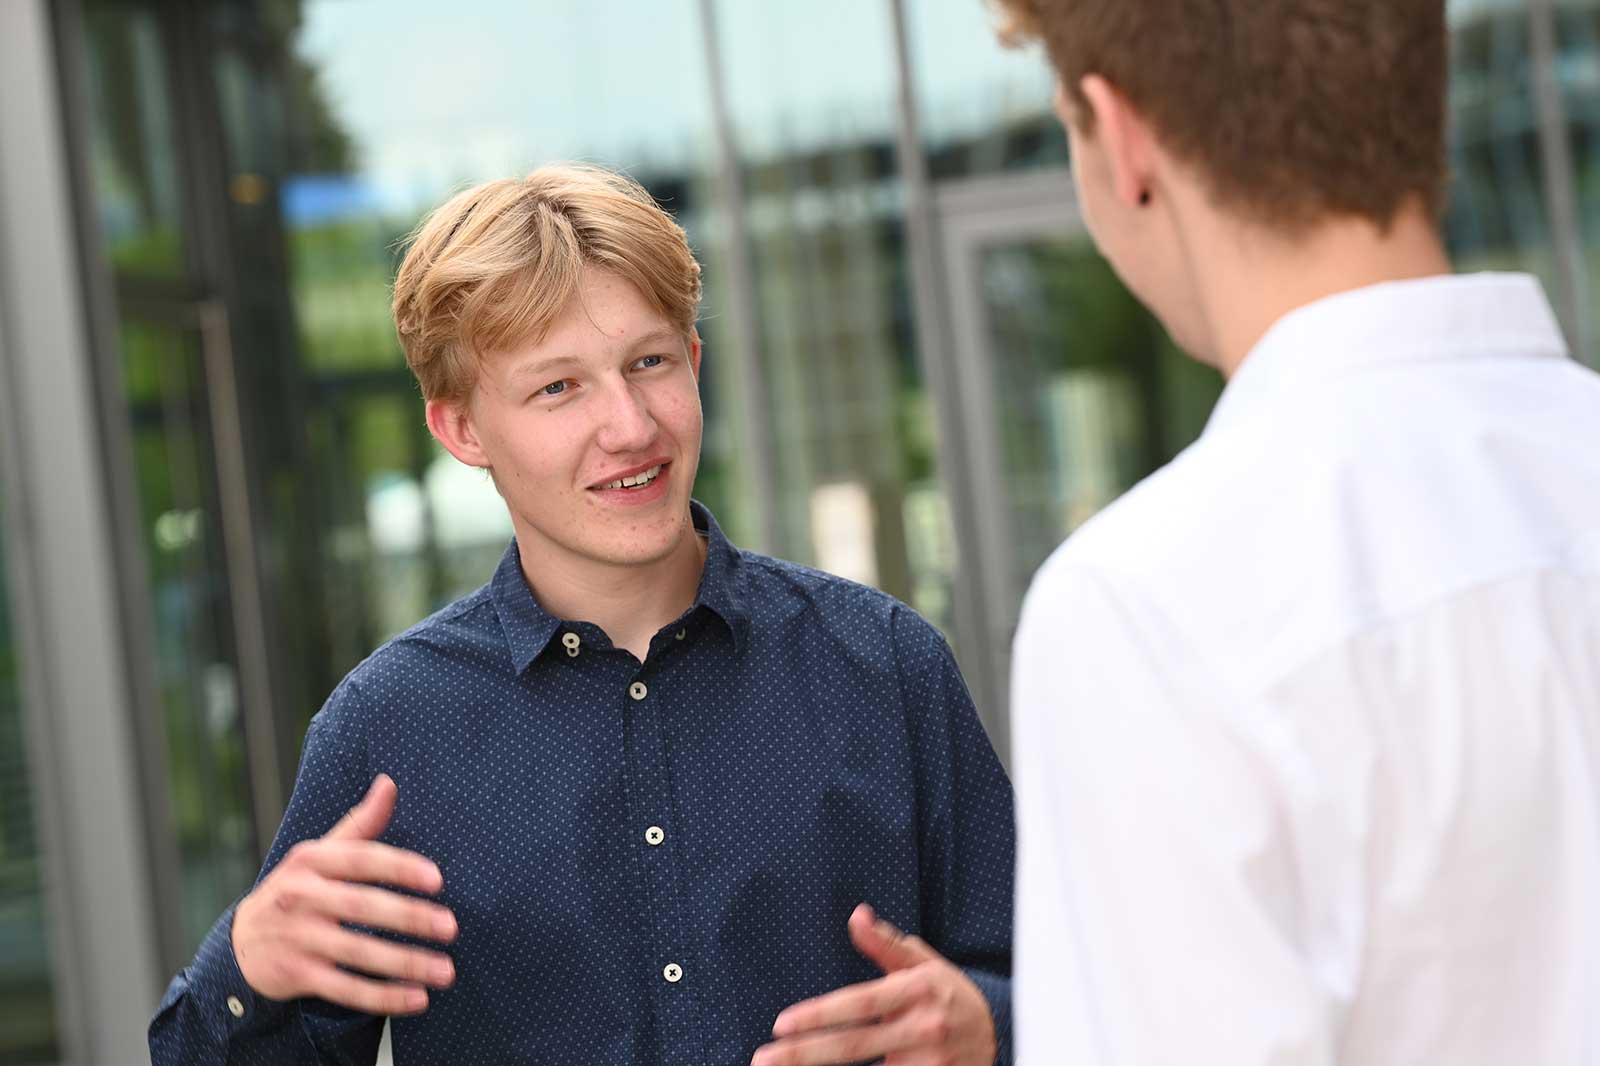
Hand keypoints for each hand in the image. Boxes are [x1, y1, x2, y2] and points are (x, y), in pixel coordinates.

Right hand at [232, 773, 457, 1015]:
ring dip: (405, 964)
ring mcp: (297, 938)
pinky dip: (382, 997)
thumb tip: (389, 782)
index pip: (361, 859)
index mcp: (311, 861)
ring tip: (446, 971)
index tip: (438, 880)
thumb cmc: (297, 890)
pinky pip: (344, 989)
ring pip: (358, 952)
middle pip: (362, 906)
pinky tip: (416, 999)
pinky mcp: (296, 974)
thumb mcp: (320, 854)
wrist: (240, 943)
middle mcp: (300, 897)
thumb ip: (360, 824)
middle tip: (451, 927)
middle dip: (410, 918)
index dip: (399, 868)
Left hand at [751, 903, 996, 1065]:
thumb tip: (856, 915)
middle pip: (854, 1046)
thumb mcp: (923, 963)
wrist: (1001, 1032)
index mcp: (917, 991)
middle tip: (763, 1059)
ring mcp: (931, 1064)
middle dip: (804, 1055)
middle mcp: (924, 1028)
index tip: (781, 1024)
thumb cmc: (949, 993)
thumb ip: (885, 944)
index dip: (820, 1015)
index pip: (860, 1004)